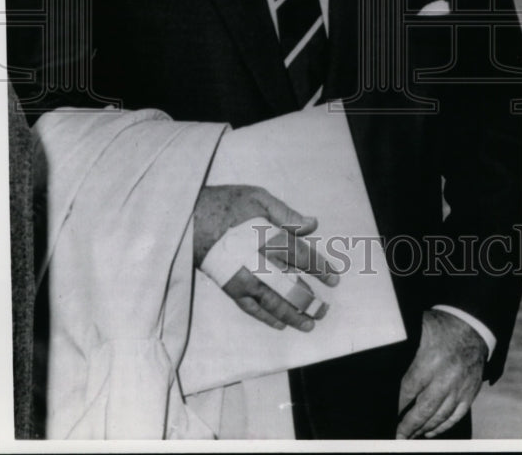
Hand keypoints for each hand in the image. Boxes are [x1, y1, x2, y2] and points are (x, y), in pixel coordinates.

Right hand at [193, 184, 338, 331]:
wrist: (187, 218)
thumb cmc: (225, 204)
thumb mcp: (258, 197)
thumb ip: (286, 214)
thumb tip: (312, 224)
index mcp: (269, 237)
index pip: (302, 256)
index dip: (320, 268)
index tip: (334, 280)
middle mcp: (259, 262)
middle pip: (291, 287)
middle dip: (309, 301)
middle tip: (324, 310)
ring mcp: (243, 278)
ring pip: (273, 302)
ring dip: (293, 315)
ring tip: (309, 324)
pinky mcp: (229, 287)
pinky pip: (251, 308)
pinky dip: (266, 318)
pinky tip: (280, 324)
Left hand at [396, 309, 486, 438]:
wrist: (473, 326)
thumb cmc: (442, 326)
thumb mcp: (420, 328)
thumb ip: (404, 342)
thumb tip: (382, 351)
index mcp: (430, 361)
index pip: (409, 389)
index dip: (399, 405)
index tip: (391, 415)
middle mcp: (445, 378)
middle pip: (424, 410)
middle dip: (409, 426)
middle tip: (398, 437)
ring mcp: (459, 388)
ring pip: (440, 416)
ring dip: (424, 428)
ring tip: (411, 436)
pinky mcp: (470, 393)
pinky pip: (455, 416)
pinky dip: (442, 427)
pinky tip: (431, 431)